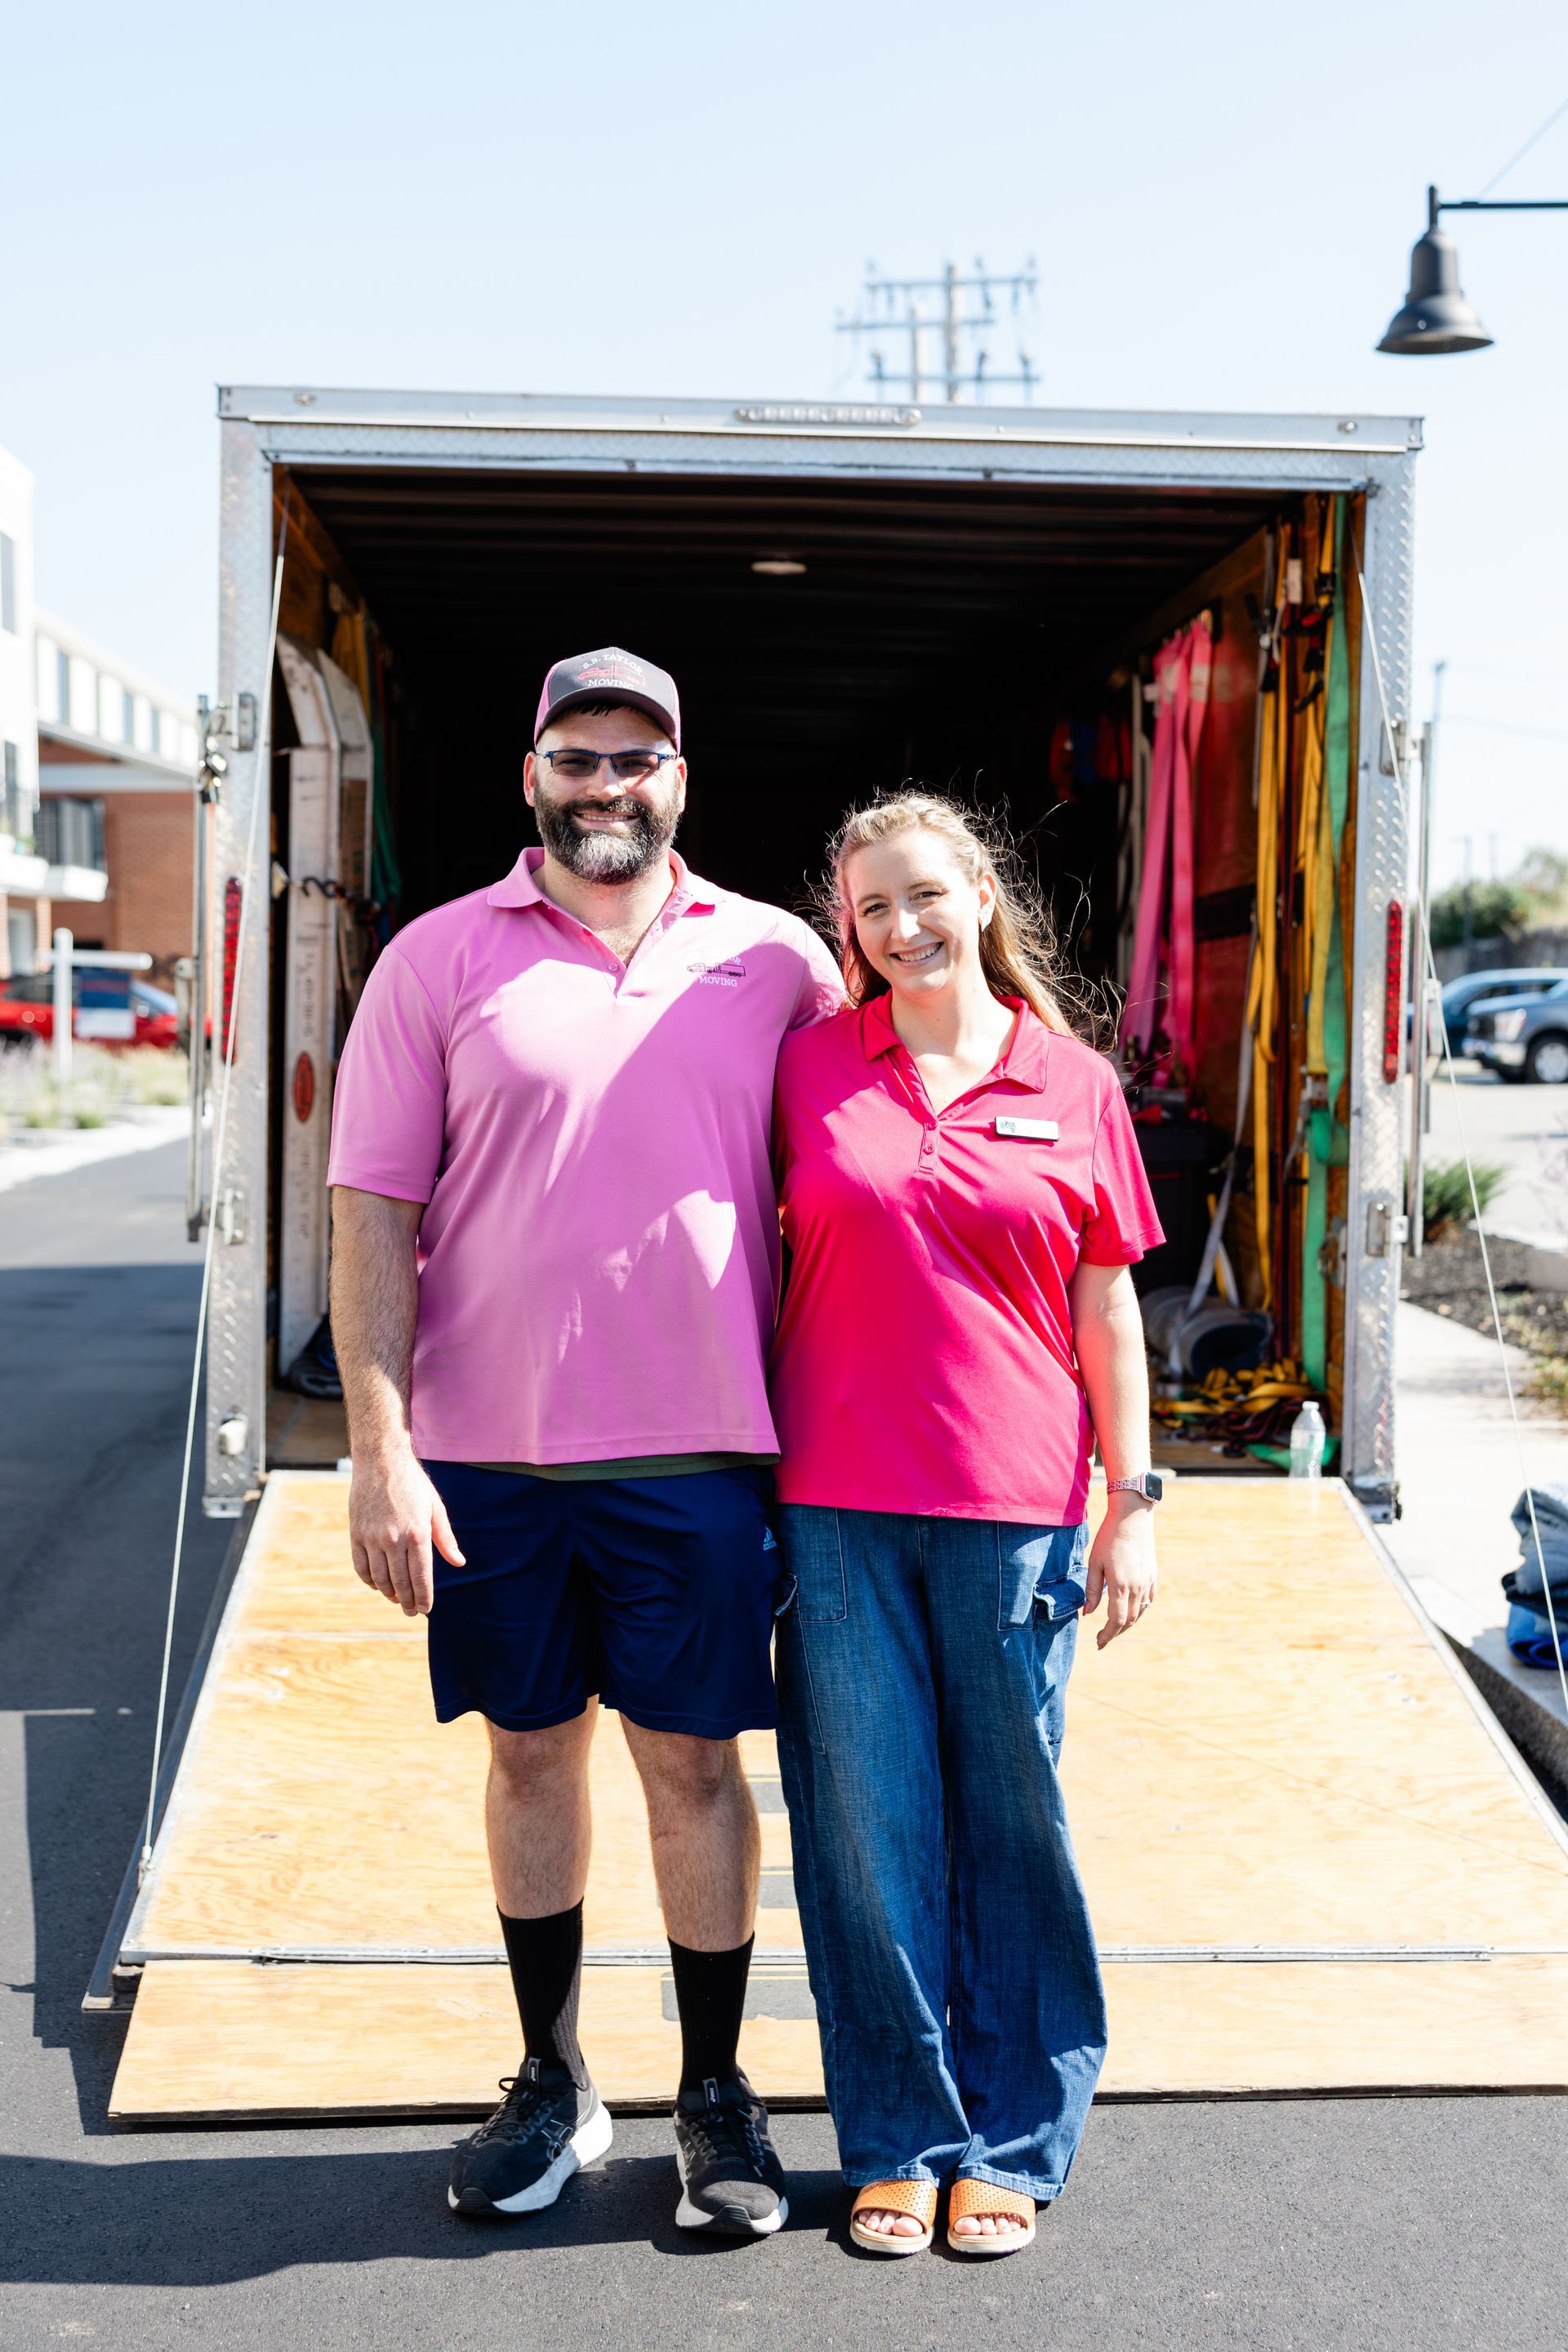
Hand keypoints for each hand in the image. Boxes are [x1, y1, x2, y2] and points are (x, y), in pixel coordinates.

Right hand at [349, 1449, 464, 1616]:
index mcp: (417, 1533)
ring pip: (380, 1578)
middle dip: (408, 1602)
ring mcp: (372, 1537)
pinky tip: (378, 1585)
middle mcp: (394, 1538)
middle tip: (412, 1612)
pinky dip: (369, 1581)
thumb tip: (459, 1563)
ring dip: (389, 1594)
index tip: (426, 1609)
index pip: (421, 1576)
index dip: (424, 1597)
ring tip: (398, 1599)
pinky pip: (361, 1567)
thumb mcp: (435, 1508)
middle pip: (400, 1582)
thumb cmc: (413, 1484)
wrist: (381, 1461)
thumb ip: (446, 1539)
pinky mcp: (356, 1534)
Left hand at [1084, 1494, 1156, 1649]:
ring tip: (1114, 1627)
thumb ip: (1091, 1590)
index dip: (1107, 1635)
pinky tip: (1131, 1611)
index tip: (1099, 1643)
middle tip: (1103, 1638)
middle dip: (1116, 1633)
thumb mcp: (1094, 1563)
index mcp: (1120, 1586)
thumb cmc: (1109, 1539)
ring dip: (1127, 1624)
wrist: (1132, 1519)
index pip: (1116, 1621)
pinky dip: (1139, 1611)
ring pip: (1140, 1613)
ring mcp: (1147, 1582)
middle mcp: (1137, 1587)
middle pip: (1129, 1621)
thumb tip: (1088, 1613)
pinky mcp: (1153, 1576)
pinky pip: (1148, 1601)